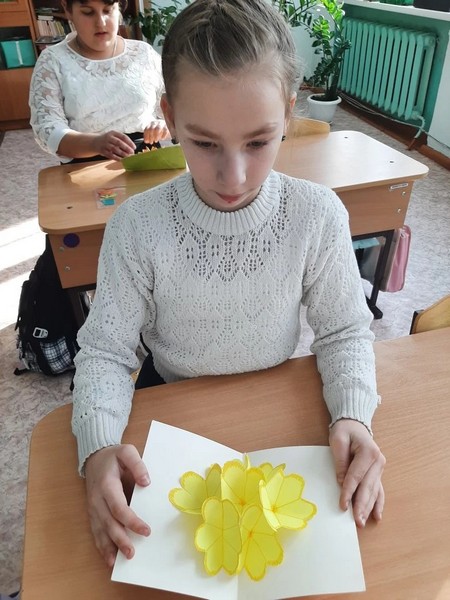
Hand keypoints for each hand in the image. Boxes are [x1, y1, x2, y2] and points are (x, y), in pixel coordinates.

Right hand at [84, 444, 150, 566]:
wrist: (94, 458)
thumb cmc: (113, 457)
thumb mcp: (127, 452)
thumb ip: (137, 465)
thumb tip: (146, 482)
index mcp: (107, 485)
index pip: (119, 507)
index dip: (131, 521)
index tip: (146, 531)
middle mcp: (97, 500)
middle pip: (108, 523)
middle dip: (120, 540)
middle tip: (132, 553)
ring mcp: (93, 508)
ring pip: (100, 531)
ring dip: (109, 547)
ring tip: (119, 561)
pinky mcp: (93, 513)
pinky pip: (96, 532)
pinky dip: (101, 546)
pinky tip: (109, 559)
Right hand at [93, 131, 135, 159]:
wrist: (95, 142)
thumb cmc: (108, 140)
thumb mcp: (114, 136)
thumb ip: (122, 140)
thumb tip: (132, 148)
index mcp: (113, 133)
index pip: (123, 136)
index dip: (129, 142)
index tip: (134, 147)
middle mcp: (108, 138)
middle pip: (118, 142)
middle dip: (126, 148)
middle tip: (132, 152)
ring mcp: (105, 144)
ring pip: (114, 149)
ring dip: (122, 153)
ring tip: (128, 157)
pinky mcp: (102, 151)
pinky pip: (110, 155)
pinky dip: (116, 158)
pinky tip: (121, 160)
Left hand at [143, 120, 170, 144]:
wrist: (167, 127)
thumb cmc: (158, 131)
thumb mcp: (153, 133)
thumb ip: (149, 136)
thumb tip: (146, 141)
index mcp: (150, 124)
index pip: (146, 129)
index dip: (146, 136)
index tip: (146, 141)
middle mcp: (155, 123)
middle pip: (151, 129)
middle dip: (150, 137)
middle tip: (151, 142)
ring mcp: (161, 124)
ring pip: (157, 129)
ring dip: (156, 136)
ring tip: (156, 141)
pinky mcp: (167, 126)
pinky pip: (165, 130)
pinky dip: (163, 135)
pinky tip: (162, 139)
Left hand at [329, 419, 384, 526]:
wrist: (354, 425)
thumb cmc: (345, 431)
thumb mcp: (338, 440)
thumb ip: (340, 461)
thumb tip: (341, 482)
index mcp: (368, 452)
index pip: (356, 476)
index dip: (349, 492)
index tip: (342, 505)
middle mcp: (378, 462)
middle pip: (368, 487)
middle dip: (361, 505)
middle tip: (356, 521)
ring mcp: (379, 468)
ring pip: (374, 491)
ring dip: (368, 508)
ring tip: (362, 522)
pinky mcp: (377, 473)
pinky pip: (379, 490)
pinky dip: (378, 504)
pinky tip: (377, 516)